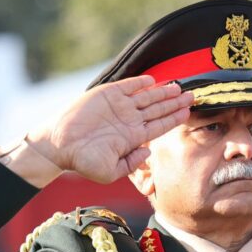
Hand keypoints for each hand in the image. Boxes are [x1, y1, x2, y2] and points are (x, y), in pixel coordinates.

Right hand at [27, 76, 192, 183]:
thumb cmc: (83, 161)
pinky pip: (127, 87)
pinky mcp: (107, 95)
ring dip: (163, 92)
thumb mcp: (110, 171)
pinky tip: (154, 80)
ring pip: (147, 97)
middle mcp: (128, 120)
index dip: (174, 118)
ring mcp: (119, 106)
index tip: (188, 112)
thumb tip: (148, 153)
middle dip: (175, 103)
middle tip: (192, 95)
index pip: (159, 126)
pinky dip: (140, 83)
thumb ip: (131, 164)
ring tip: (178, 87)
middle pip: (158, 109)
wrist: (59, 145)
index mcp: (132, 137)